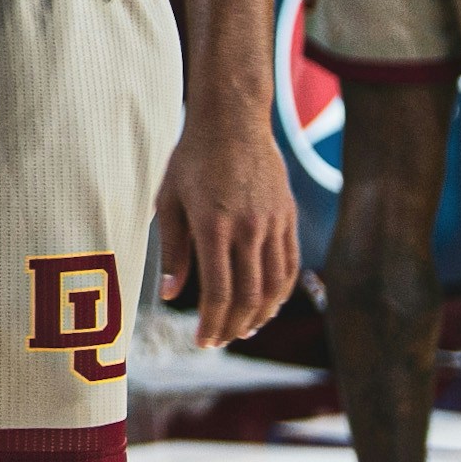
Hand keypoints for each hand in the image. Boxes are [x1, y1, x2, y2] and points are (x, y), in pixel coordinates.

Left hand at [155, 106, 298, 347]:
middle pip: (248, 295)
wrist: (232, 120)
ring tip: (244, 330)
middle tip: (220, 341)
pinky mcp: (287, 215)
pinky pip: (290, 264)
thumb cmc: (192, 158)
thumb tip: (172, 296)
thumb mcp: (170, 199)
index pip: (218, 291)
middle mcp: (247, 227)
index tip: (203, 342)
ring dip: (260, 314)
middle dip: (234, 326)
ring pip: (274, 284)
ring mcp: (272, 222)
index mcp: (213, 225)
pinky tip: (268, 304)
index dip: (212, 323)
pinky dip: (281, 291)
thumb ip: (173, 250)